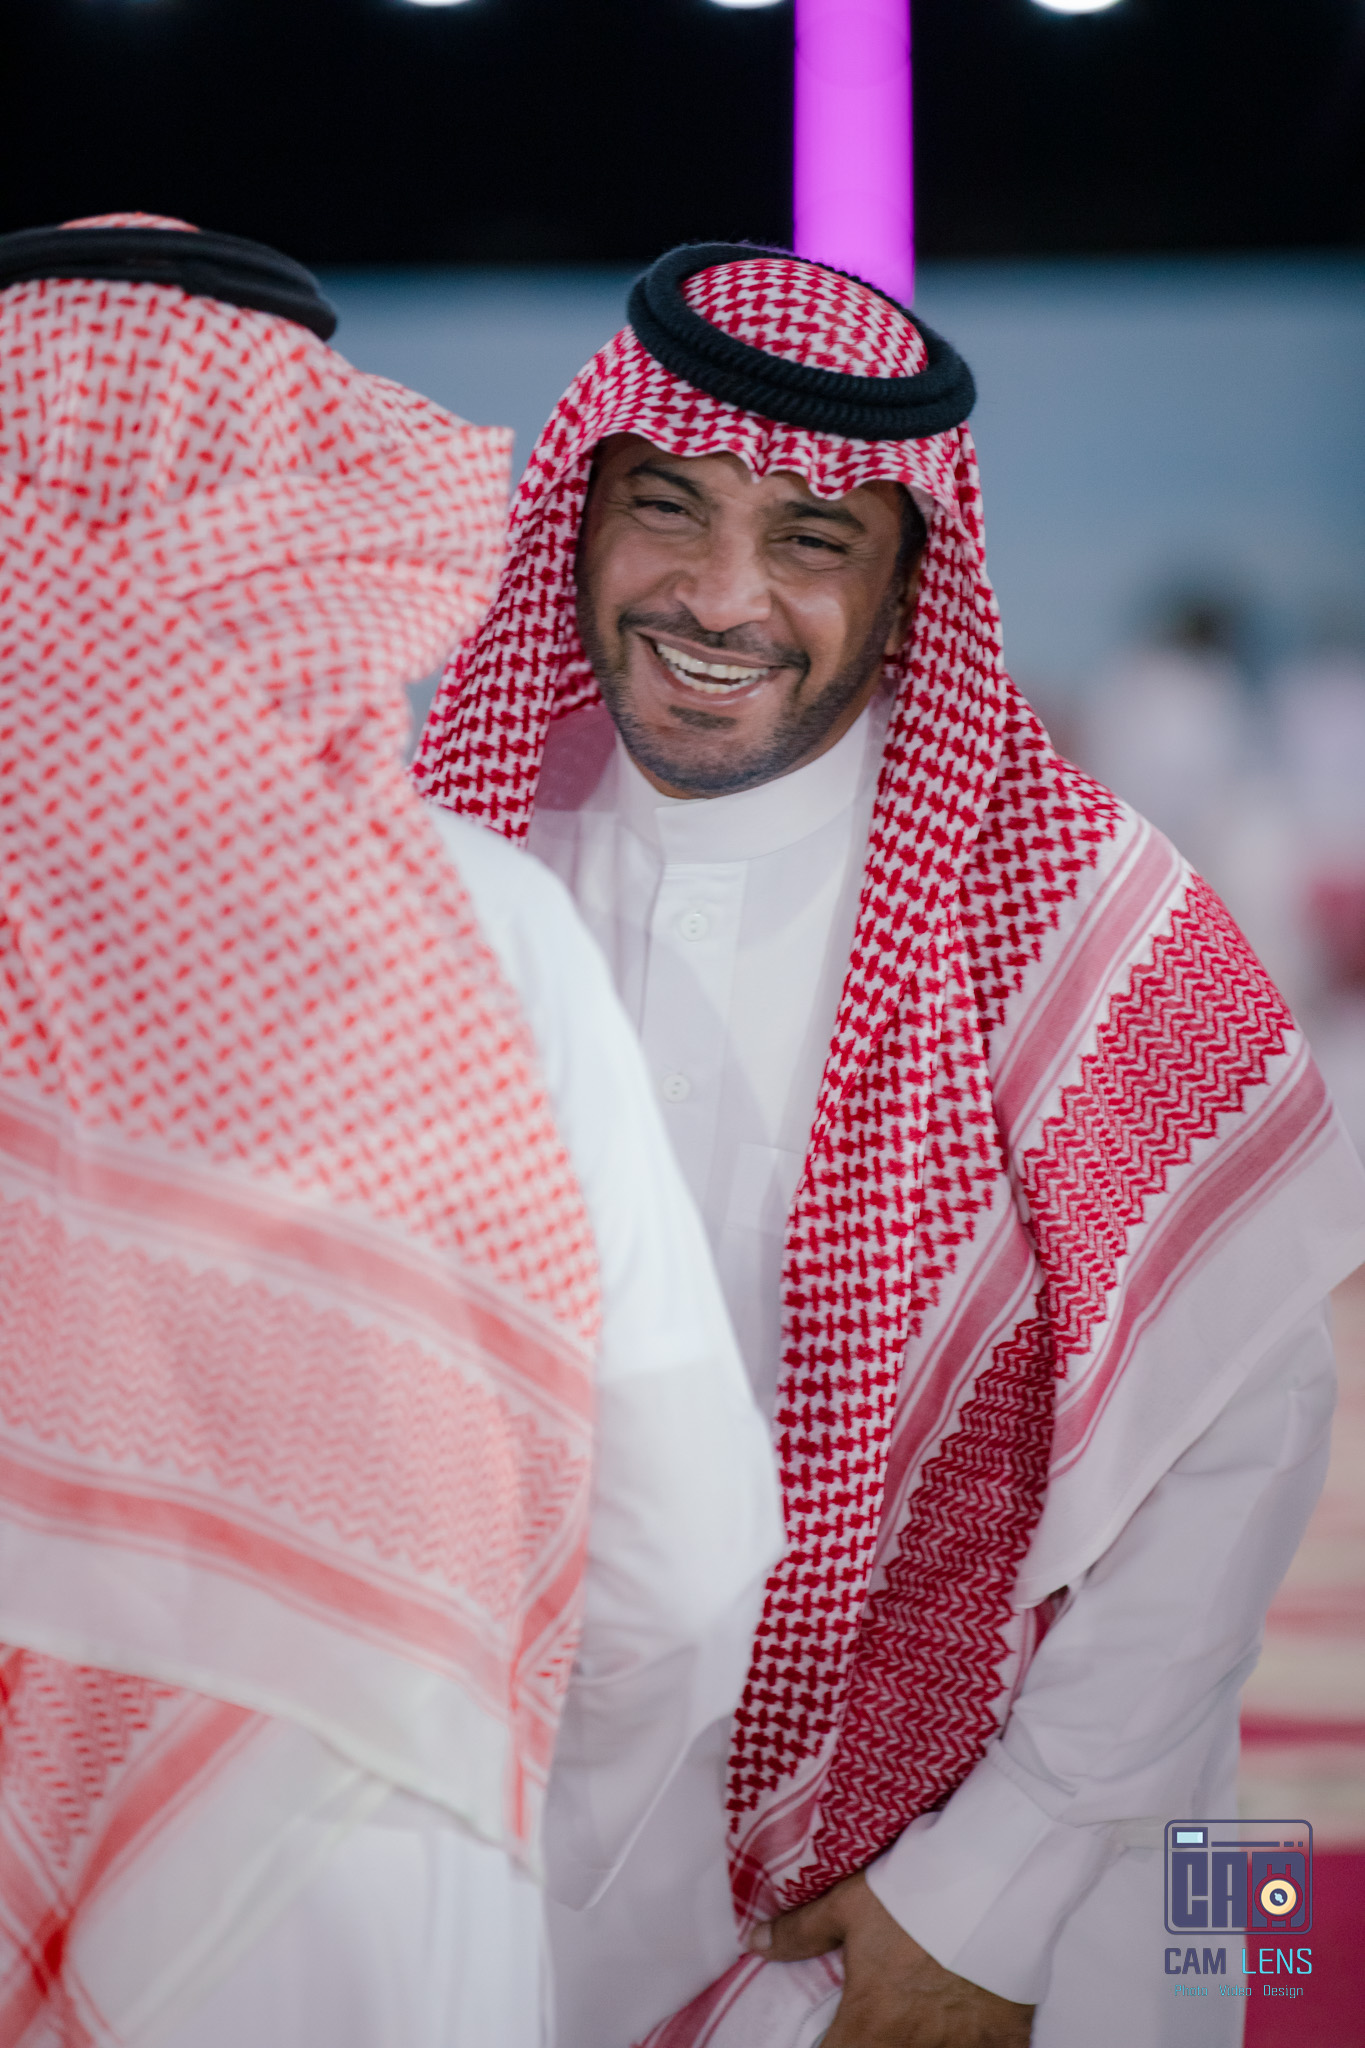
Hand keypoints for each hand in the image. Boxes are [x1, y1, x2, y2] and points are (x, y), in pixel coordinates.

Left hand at [747, 1871, 1034, 2046]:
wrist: (989, 1881)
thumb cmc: (911, 1892)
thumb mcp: (847, 1905)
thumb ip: (799, 1933)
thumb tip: (752, 1942)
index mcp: (869, 2027)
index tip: (835, 2039)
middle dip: (875, 2046)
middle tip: (881, 2025)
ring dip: (925, 2045)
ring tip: (920, 2022)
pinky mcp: (1007, 2041)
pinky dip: (975, 2044)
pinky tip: (967, 2029)